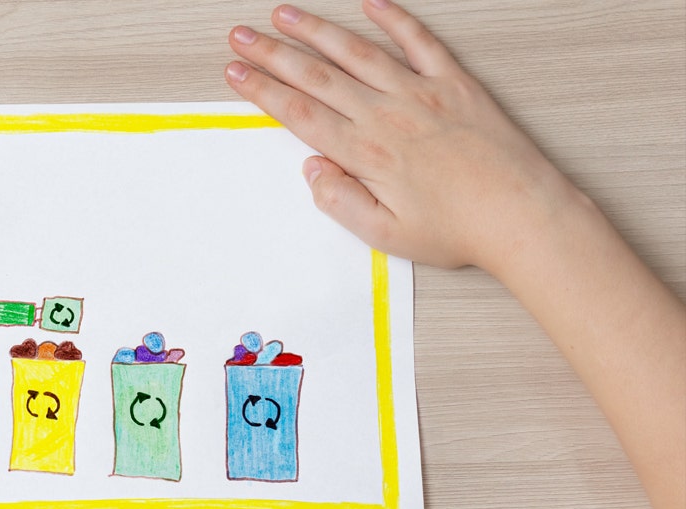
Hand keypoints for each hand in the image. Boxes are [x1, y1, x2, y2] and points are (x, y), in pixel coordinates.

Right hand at [225, 1, 587, 273]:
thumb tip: (312, 170)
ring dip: (316, 31)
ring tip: (285, 14)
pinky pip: (420, 42)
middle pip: (317, 76)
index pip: (299, 113)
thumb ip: (341, 203)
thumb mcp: (387, 235)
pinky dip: (394, 20)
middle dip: (273, 53)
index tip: (236, 72)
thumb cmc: (459, 231)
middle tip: (241, 35)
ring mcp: (421, 94)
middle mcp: (387, 116)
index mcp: (366, 155)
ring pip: (357, 52)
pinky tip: (370, 4)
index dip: (262, 90)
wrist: (523, 215)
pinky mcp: (455, 84)